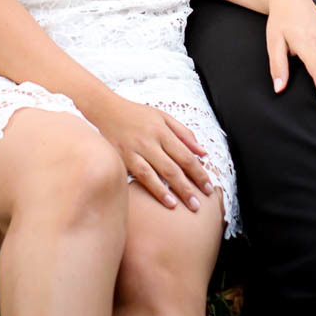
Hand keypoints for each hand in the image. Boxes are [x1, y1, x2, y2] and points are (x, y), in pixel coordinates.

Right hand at [91, 95, 213, 211]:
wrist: (106, 109)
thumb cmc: (137, 114)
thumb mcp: (163, 117)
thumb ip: (184, 134)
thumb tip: (203, 152)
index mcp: (162, 131)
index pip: (185, 155)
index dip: (199, 173)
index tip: (209, 188)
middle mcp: (149, 141)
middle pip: (173, 168)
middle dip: (188, 187)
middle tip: (199, 205)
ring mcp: (134, 150)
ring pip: (155, 174)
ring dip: (170, 191)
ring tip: (182, 206)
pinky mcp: (122, 158)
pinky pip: (138, 176)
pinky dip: (152, 188)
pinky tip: (163, 200)